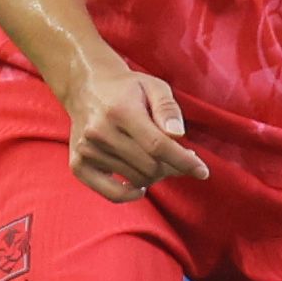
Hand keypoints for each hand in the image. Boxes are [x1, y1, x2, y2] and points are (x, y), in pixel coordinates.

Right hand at [61, 55, 207, 202]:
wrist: (85, 87)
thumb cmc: (126, 88)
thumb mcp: (154, 86)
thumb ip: (168, 108)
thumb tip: (178, 135)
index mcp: (121, 111)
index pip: (158, 145)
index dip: (183, 162)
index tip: (203, 172)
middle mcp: (100, 132)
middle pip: (149, 167)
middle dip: (172, 167)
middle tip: (178, 157)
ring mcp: (86, 150)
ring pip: (136, 179)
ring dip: (154, 176)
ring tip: (156, 159)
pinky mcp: (78, 164)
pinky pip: (111, 193)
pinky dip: (130, 194)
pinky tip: (140, 186)